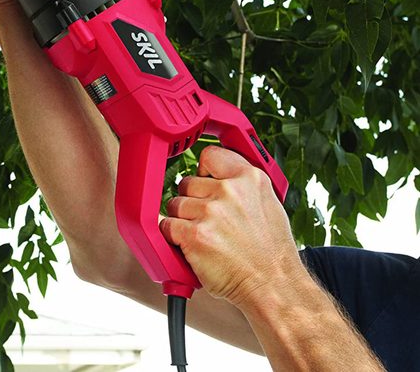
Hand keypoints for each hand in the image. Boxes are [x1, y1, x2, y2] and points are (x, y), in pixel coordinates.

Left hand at [160, 146, 302, 308]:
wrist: (274, 287)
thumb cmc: (270, 252)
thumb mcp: (268, 204)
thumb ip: (242, 186)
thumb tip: (214, 176)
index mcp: (249, 178)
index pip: (210, 155)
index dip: (203, 171)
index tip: (204, 181)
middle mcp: (230, 191)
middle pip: (187, 182)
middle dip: (192, 201)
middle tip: (209, 222)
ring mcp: (211, 212)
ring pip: (175, 205)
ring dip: (182, 220)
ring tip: (204, 236)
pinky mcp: (194, 235)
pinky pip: (166, 226)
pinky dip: (174, 238)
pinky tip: (192, 246)